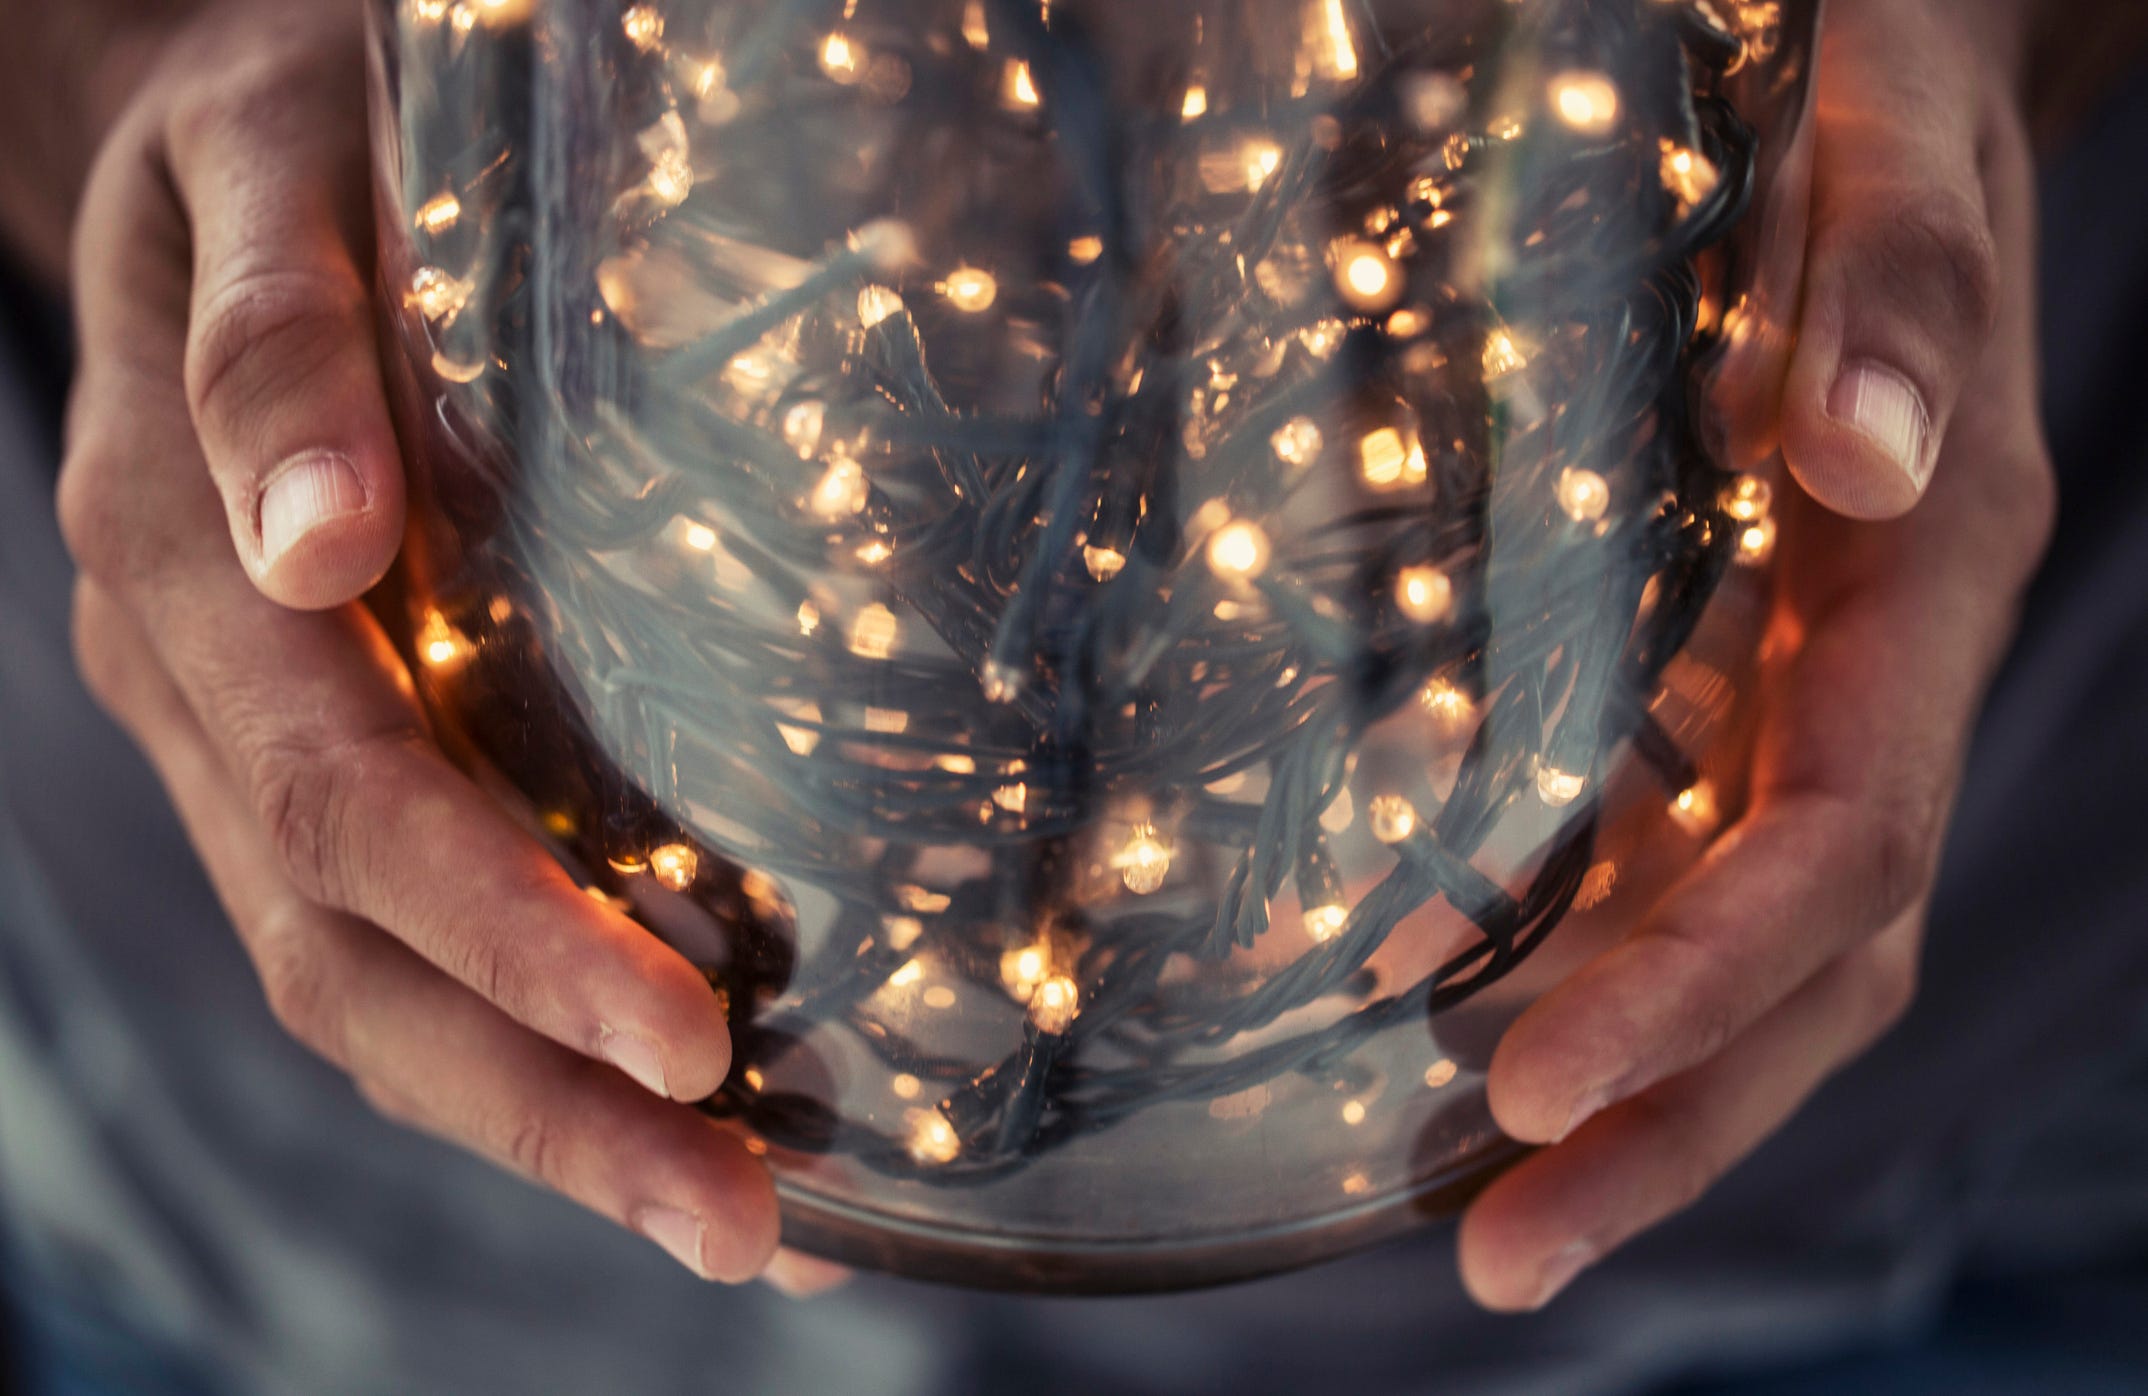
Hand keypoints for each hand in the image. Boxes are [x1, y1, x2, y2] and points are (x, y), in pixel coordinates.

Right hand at [53, 0, 777, 1281]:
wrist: (213, 141)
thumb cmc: (294, 129)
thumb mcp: (280, 158)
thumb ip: (279, 339)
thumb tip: (313, 538)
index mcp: (184, 549)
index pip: (348, 797)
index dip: (513, 931)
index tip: (692, 1039)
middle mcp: (198, 678)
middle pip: (347, 945)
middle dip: (547, 1094)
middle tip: (743, 1220)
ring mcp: (232, 737)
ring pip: (355, 984)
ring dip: (539, 1122)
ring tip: (736, 1225)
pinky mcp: (290, 756)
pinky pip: (379, 939)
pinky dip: (517, 1052)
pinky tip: (658, 1119)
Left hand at [1456, 0, 2056, 1307]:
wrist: (1897, 78)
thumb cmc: (1873, 106)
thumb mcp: (1885, 166)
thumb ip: (1892, 299)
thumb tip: (1861, 457)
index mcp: (1928, 585)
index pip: (1831, 852)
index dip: (1697, 985)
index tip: (1534, 1088)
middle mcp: (1877, 673)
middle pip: (1808, 965)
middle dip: (1670, 1121)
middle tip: (1504, 1256)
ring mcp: (1811, 685)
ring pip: (1754, 947)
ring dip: (1641, 1095)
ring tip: (1484, 1223)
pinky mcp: (1739, 668)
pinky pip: (1683, 853)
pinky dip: (1596, 962)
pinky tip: (1458, 1013)